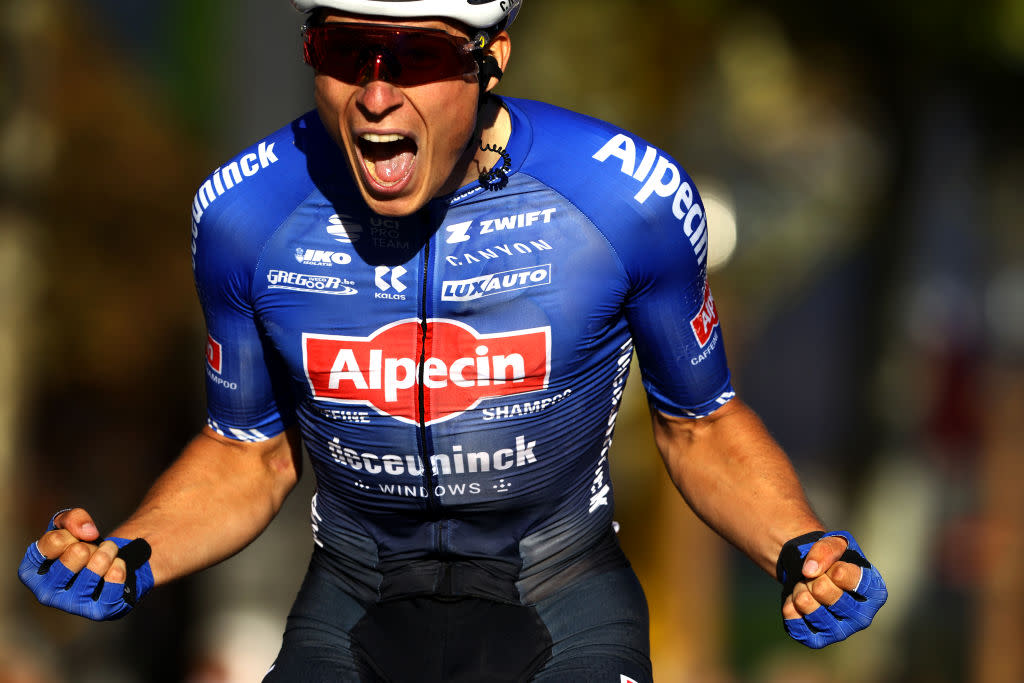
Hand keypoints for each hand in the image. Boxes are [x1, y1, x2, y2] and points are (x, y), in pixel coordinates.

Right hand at [18, 508, 152, 620]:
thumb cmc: (82, 546)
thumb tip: (87, 533)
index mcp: (31, 573)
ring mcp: (72, 605)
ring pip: (96, 567)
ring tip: (109, 551)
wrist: (108, 566)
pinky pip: (114, 583)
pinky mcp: (99, 612)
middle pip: (77, 553)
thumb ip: (72, 518)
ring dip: (109, 552)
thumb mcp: (71, 526)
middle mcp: (46, 593)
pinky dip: (120, 568)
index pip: (54, 541)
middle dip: (91, 544)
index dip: (71, 533)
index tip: (73, 539)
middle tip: (93, 548)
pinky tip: (117, 566)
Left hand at [777, 530, 886, 648]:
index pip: (857, 582)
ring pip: (816, 614)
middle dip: (816, 581)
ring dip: (801, 594)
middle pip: (834, 599)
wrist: (812, 573)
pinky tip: (793, 600)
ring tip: (802, 586)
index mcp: (875, 592)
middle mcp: (863, 617)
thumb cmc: (831, 558)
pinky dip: (790, 609)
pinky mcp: (819, 640)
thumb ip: (826, 550)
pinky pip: (799, 628)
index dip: (837, 570)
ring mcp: (841, 631)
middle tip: (813, 577)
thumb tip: (810, 571)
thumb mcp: (834, 542)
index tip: (831, 567)